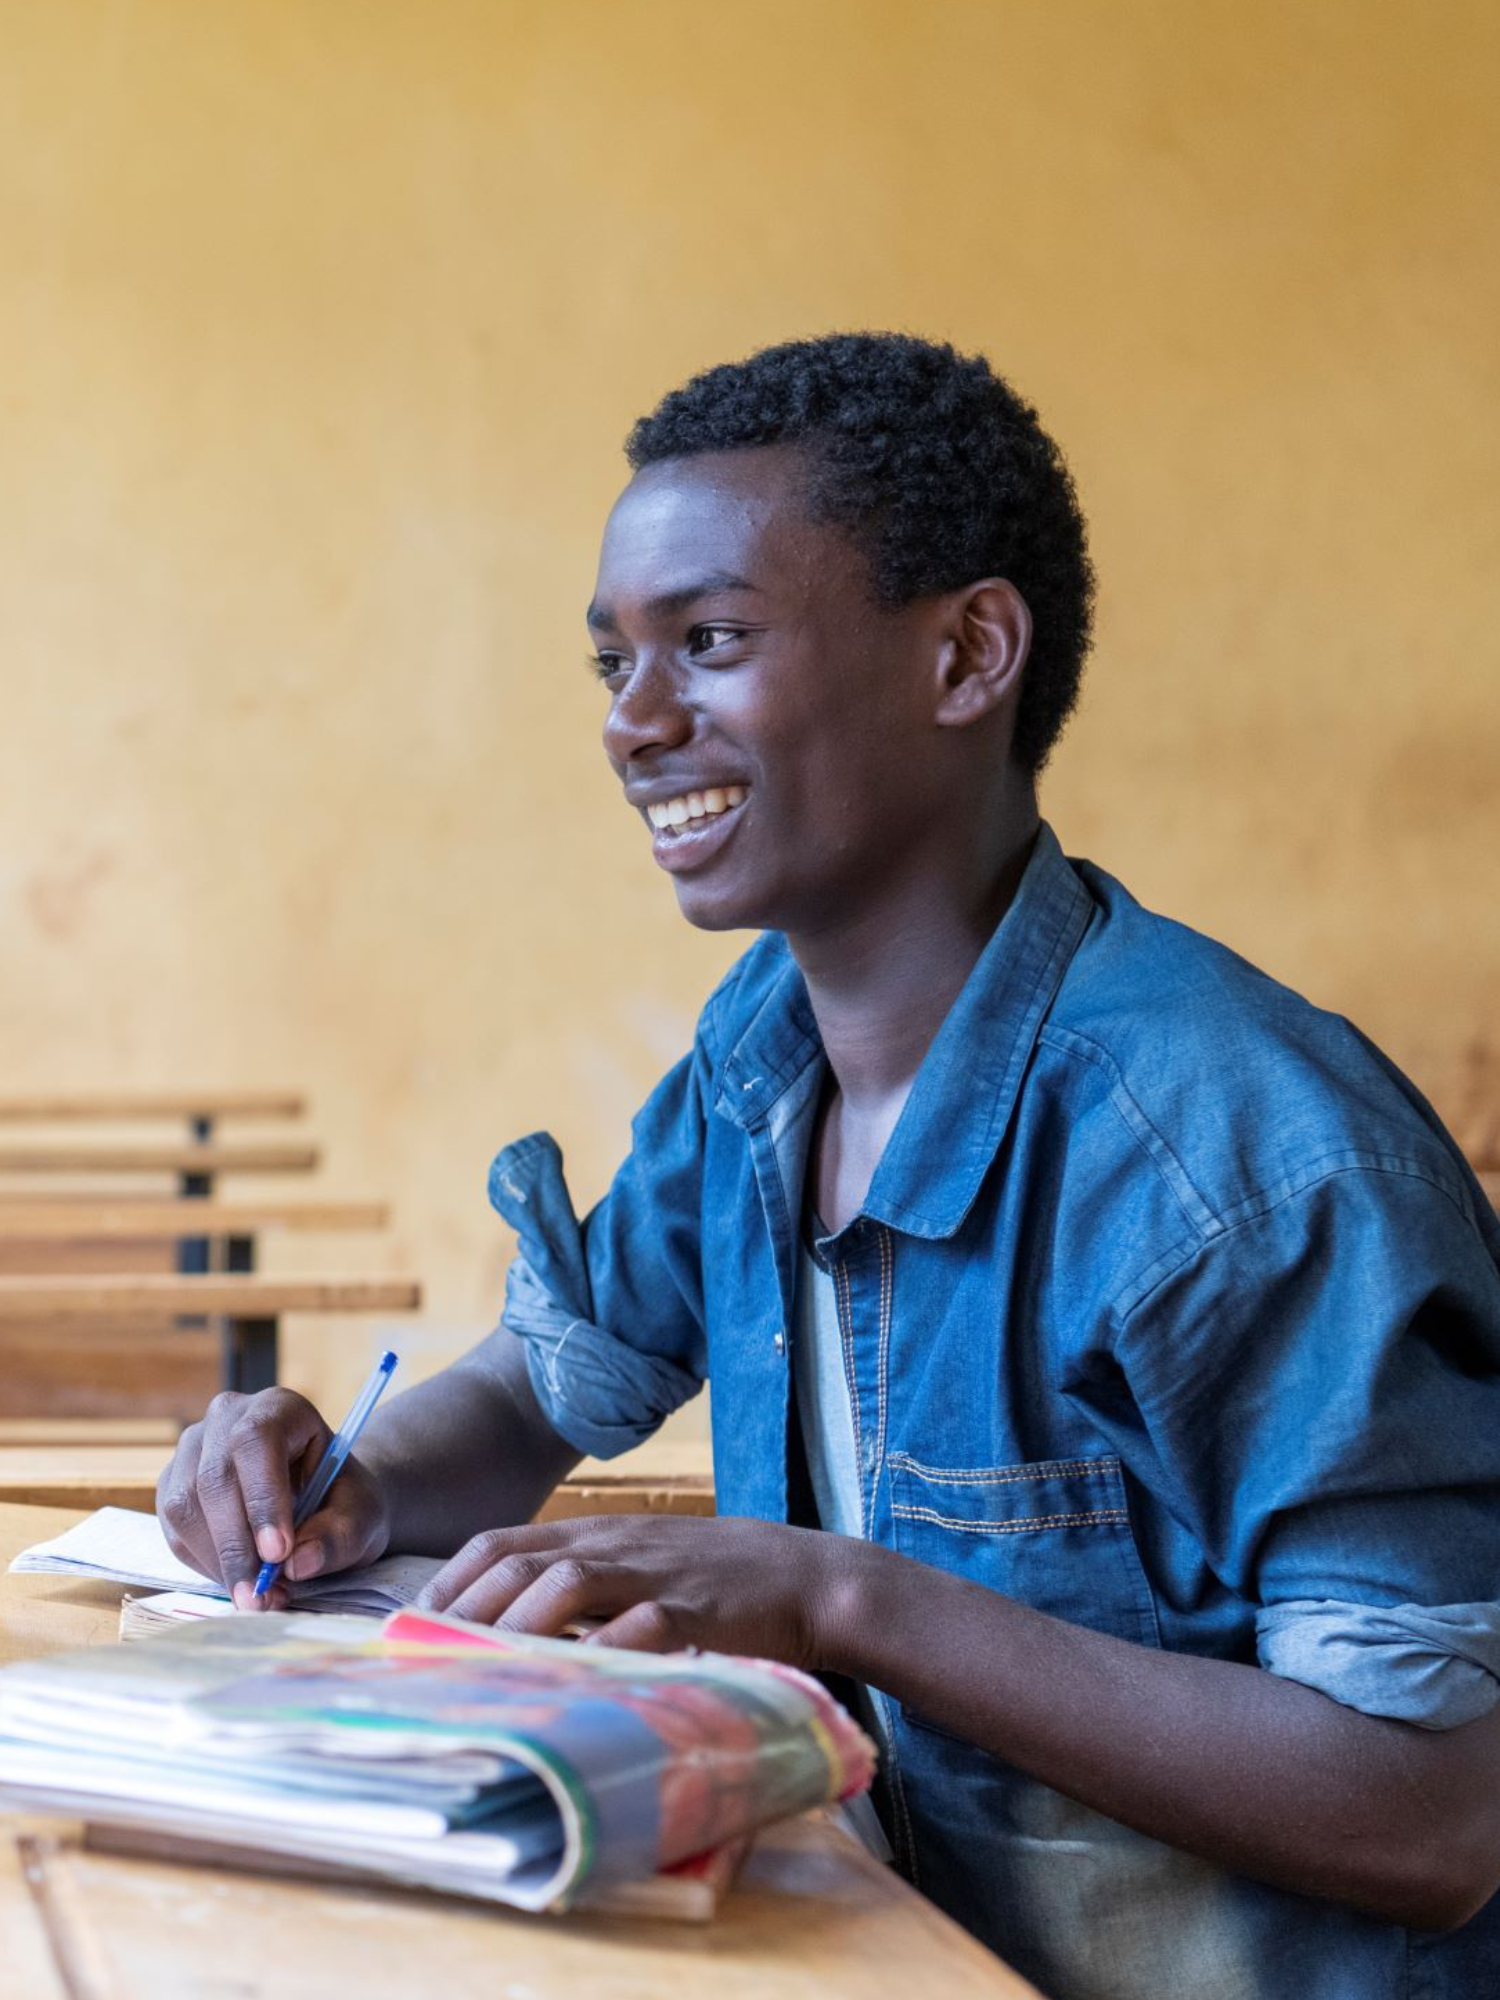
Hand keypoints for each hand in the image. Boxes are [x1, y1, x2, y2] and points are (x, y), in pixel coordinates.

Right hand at [156, 1387, 390, 1609]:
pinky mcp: (173, 1486)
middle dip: (236, 1545)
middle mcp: (227, 1419)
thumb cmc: (342, 1501)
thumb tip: (298, 1564)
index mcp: (279, 1408)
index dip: (262, 1498)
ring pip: (185, 1506)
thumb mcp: (361, 1516)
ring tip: (256, 1596)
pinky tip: (238, 1580)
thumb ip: (339, 1536)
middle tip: (261, 1595)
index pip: (256, 1441)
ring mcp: (193, 1450)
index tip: (279, 1552)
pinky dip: (204, 1564)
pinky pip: (175, 1531)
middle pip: (214, 1478)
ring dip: (217, 1561)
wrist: (322, 1503)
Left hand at [414, 1512, 876, 1664]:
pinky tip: (570, 1680)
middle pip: (519, 1561)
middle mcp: (615, 1546)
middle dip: (463, 1606)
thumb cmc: (715, 1581)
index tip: (412, 1618)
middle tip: (425, 1650)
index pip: (503, 1541)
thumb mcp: (639, 1565)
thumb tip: (513, 1626)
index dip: (451, 1579)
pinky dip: (599, 1649)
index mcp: (597, 1534)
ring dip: (514, 1624)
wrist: (804, 1575)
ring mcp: (652, 1575)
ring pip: (566, 1583)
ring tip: (478, 1667)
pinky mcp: (693, 1611)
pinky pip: (639, 1626)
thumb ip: (585, 1583)